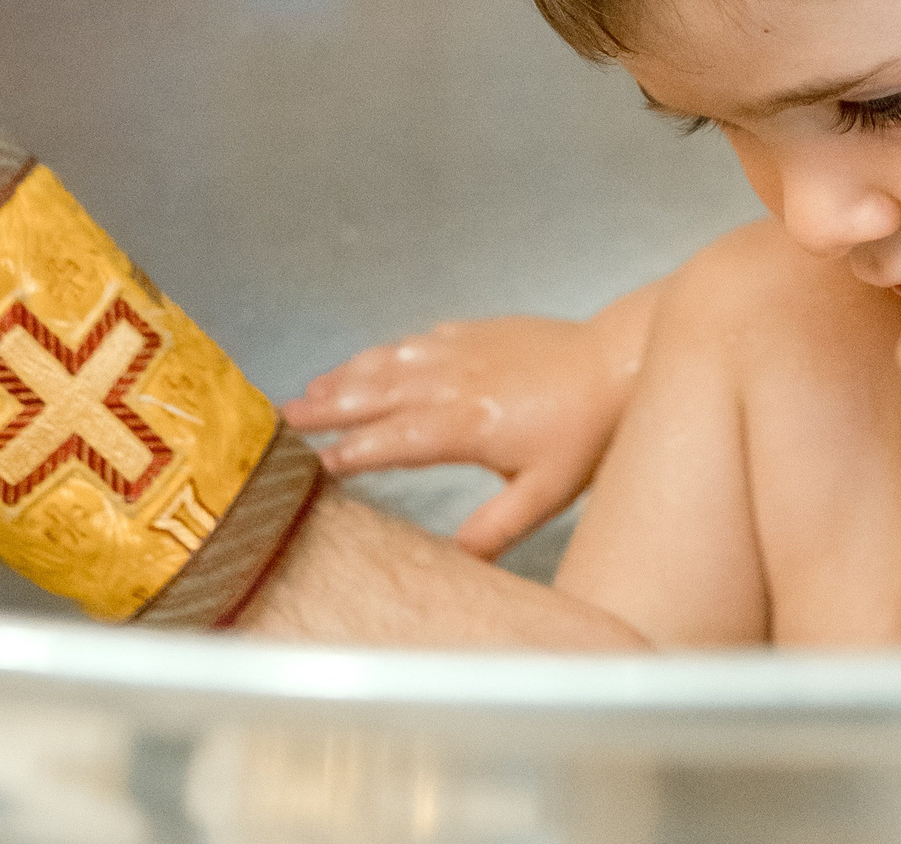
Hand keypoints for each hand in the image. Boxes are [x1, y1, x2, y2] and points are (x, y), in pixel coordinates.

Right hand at [284, 295, 652, 558]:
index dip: (352, 452)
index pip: (395, 440)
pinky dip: (385, 352)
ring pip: (391, 362)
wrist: (618, 361)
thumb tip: (454, 566)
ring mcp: (465, 351)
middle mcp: (457, 382)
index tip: (315, 466)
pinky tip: (369, 360)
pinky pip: (418, 340)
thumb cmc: (586, 432)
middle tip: (282, 418)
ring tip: (309, 390)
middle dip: (328, 406)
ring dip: (348, 375)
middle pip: (378, 394)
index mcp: (469, 424)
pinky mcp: (476, 332)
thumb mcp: (545, 494)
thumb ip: (493, 529)